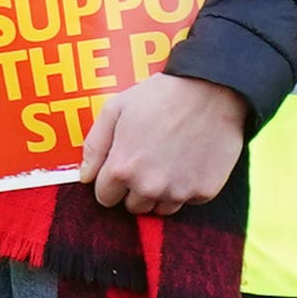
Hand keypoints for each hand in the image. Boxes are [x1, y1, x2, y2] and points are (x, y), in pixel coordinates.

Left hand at [75, 72, 248, 217]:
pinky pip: (188, 199)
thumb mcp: (115, 109)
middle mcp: (148, 187)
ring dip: (161, 191)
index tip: (123, 165)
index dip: (111, 181)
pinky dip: (187, 186)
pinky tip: (190, 160)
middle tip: (149, 159)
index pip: (105, 197)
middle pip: (133, 205)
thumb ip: (95, 146)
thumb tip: (85, 176)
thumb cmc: (160, 95)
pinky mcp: (203, 192)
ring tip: (170, 159)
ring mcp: (178, 192)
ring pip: (160, 208)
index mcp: (122, 169)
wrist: (211, 89)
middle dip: (135, 188)